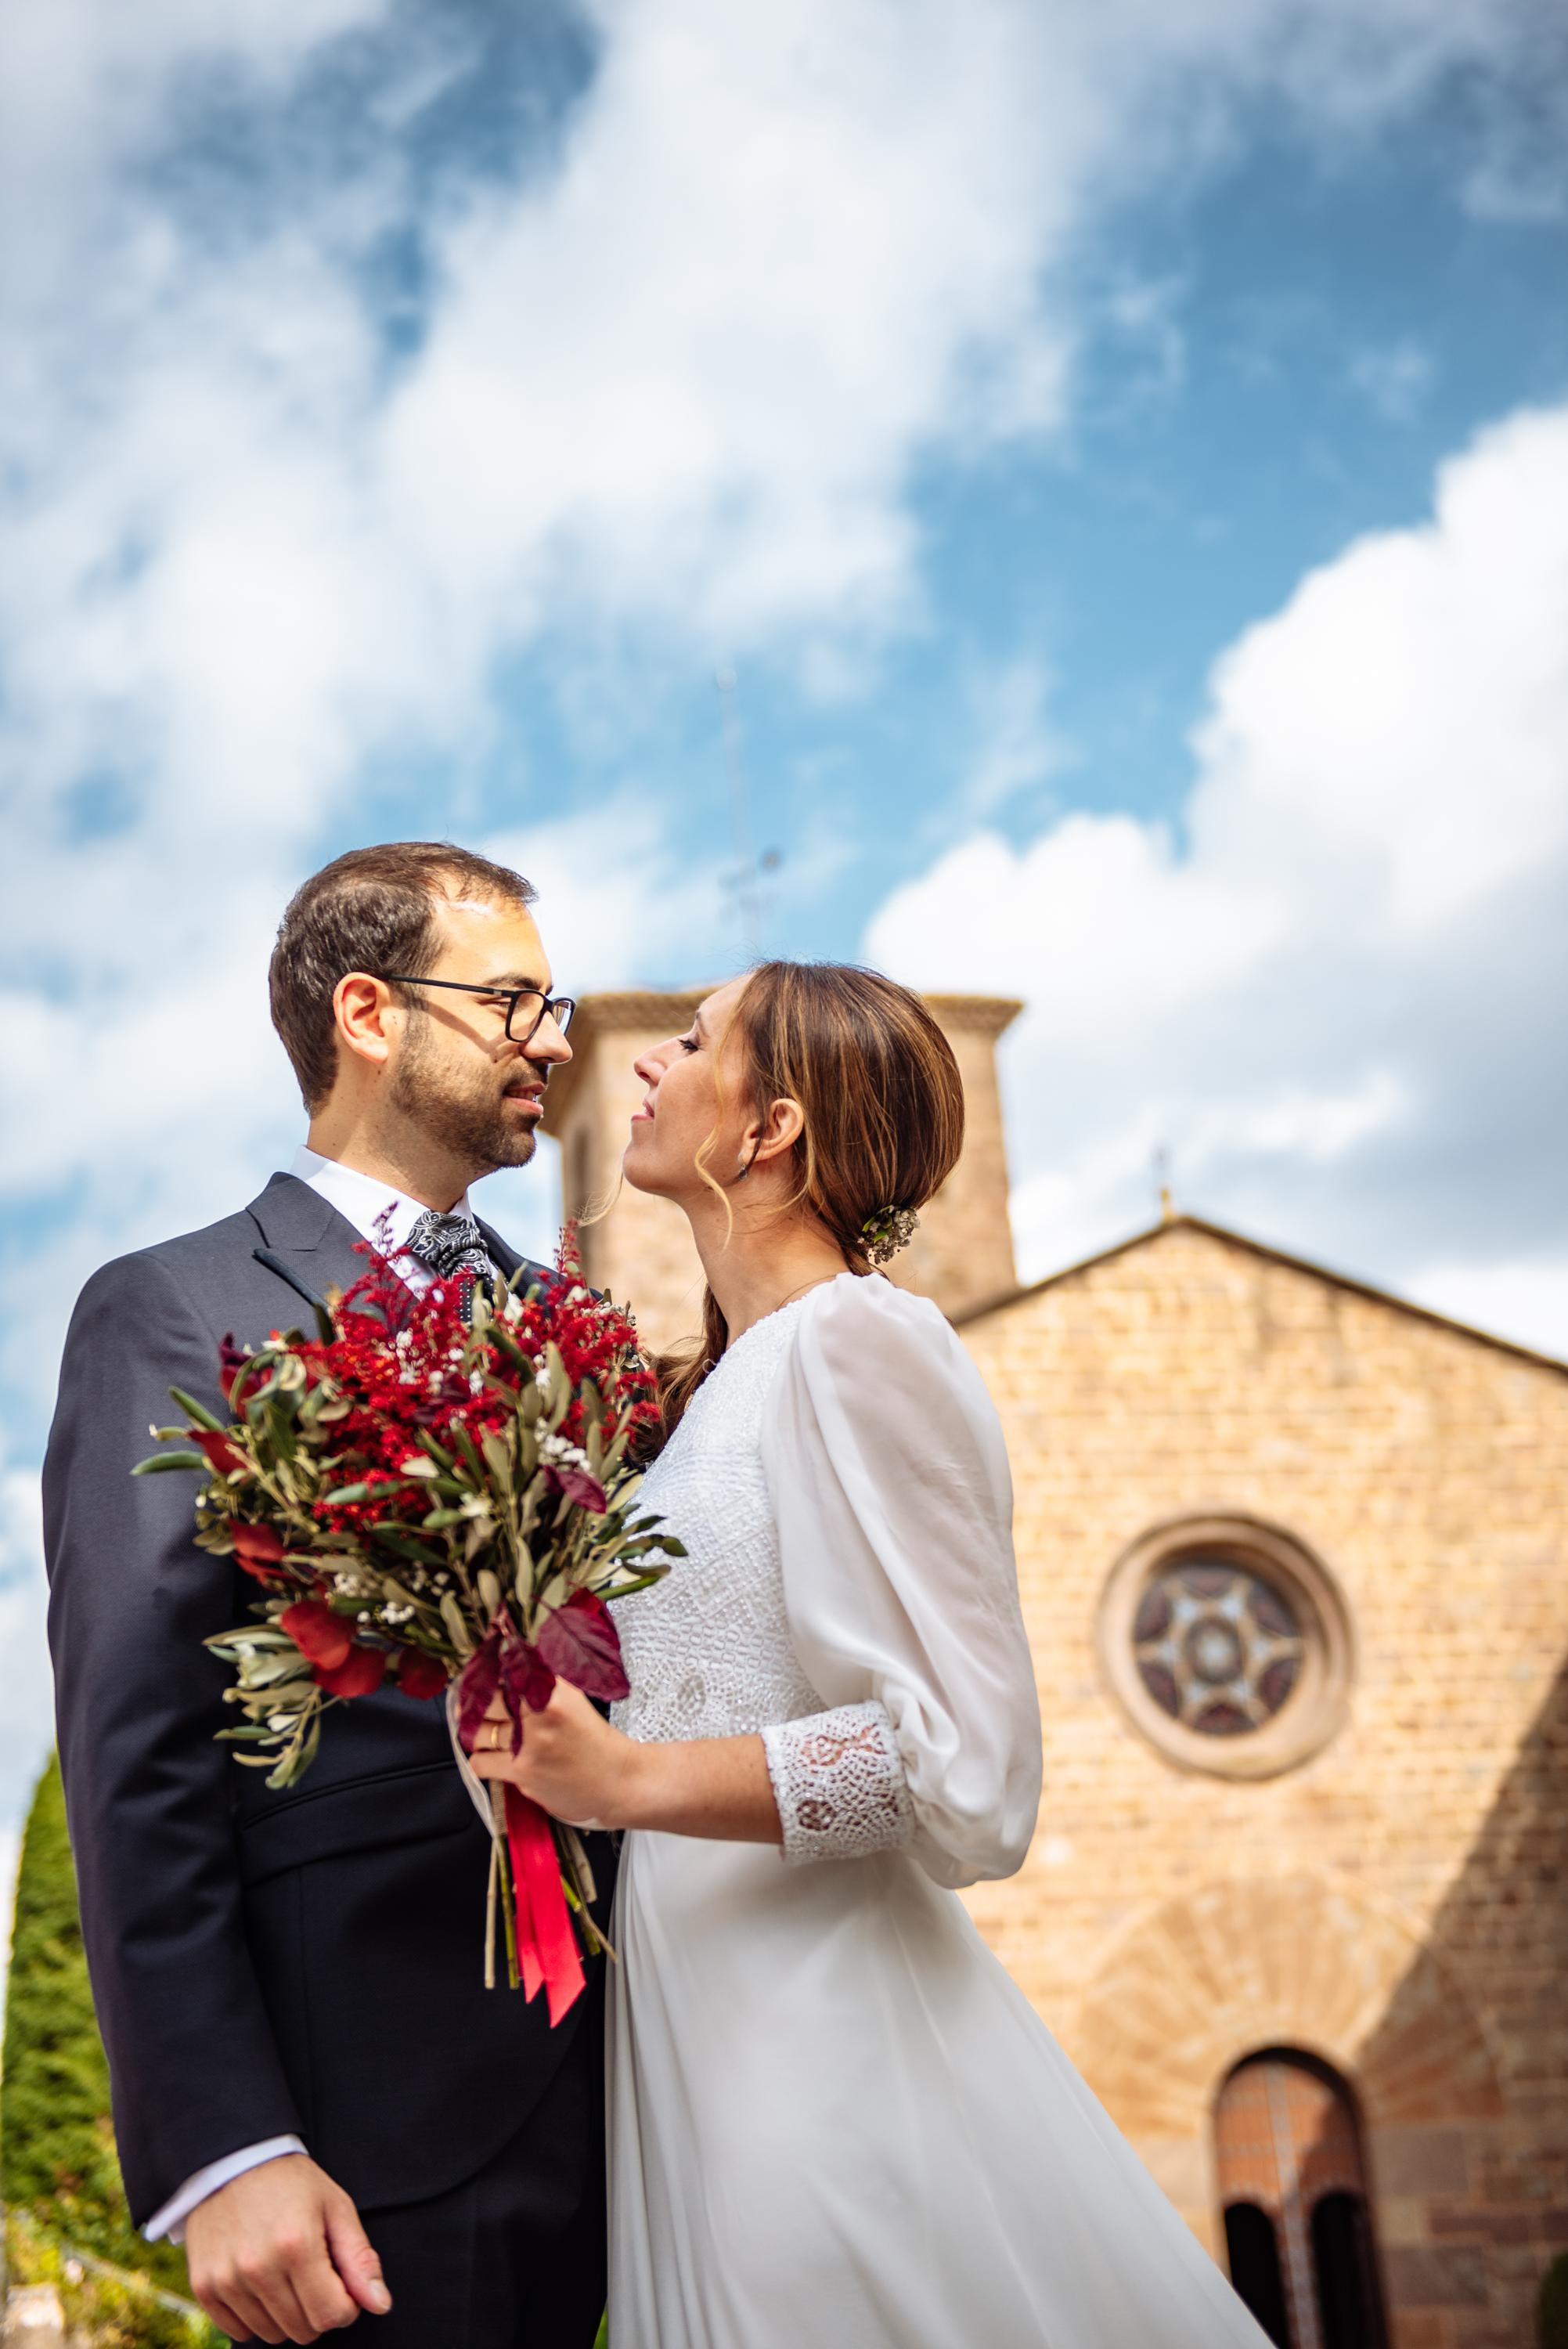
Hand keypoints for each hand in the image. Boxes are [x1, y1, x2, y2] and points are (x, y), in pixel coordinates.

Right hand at [184, 2152, 390, 2342]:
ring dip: (286, 2314)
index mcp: (297, 2245)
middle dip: (318, 2310)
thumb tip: (380, 2305)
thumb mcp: (336, 2207)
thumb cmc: (293, 2183)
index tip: (342, 2283)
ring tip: (286, 2274)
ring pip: (271, 2334)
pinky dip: (254, 2317)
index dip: (346, 2305)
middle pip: (303, 2330)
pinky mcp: (203, 2286)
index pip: (332, 2315)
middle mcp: (258, 2268)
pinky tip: (261, 2283)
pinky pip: (238, 2332)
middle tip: (314, 2274)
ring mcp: (226, 2279)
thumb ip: (360, 2260)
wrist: (234, 2159)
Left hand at [468, 1679, 645, 1828]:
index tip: (477, 1682)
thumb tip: (510, 1664)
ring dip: (478, 1734)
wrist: (616, 1781)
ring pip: (477, 1733)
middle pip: (485, 1701)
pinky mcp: (522, 1772)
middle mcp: (541, 1712)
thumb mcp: (574, 1699)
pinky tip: (492, 1757)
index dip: (485, 1678)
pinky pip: (481, 1762)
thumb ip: (544, 1680)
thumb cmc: (594, 1741)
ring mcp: (530, 1744)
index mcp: (554, 1690)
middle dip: (474, 1705)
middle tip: (472, 1707)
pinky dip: (482, 1760)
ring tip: (486, 1734)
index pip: (503, 1673)